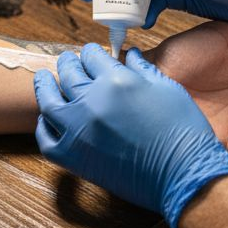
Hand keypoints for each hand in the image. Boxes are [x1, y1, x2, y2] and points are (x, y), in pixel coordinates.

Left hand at [34, 44, 227, 227]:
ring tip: (44, 79)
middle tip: (68, 61)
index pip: (92, 56)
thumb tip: (130, 54)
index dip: (91, 53)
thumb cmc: (183, 131)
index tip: (91, 54)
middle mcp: (93, 102)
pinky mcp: (74, 157)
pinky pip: (47, 138)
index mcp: (117, 81)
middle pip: (69, 74)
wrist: (184, 175)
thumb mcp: (167, 89)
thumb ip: (143, 69)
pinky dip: (44, 125)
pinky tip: (48, 118)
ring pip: (49, 102)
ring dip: (45, 87)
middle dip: (68, 63)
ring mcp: (79, 130)